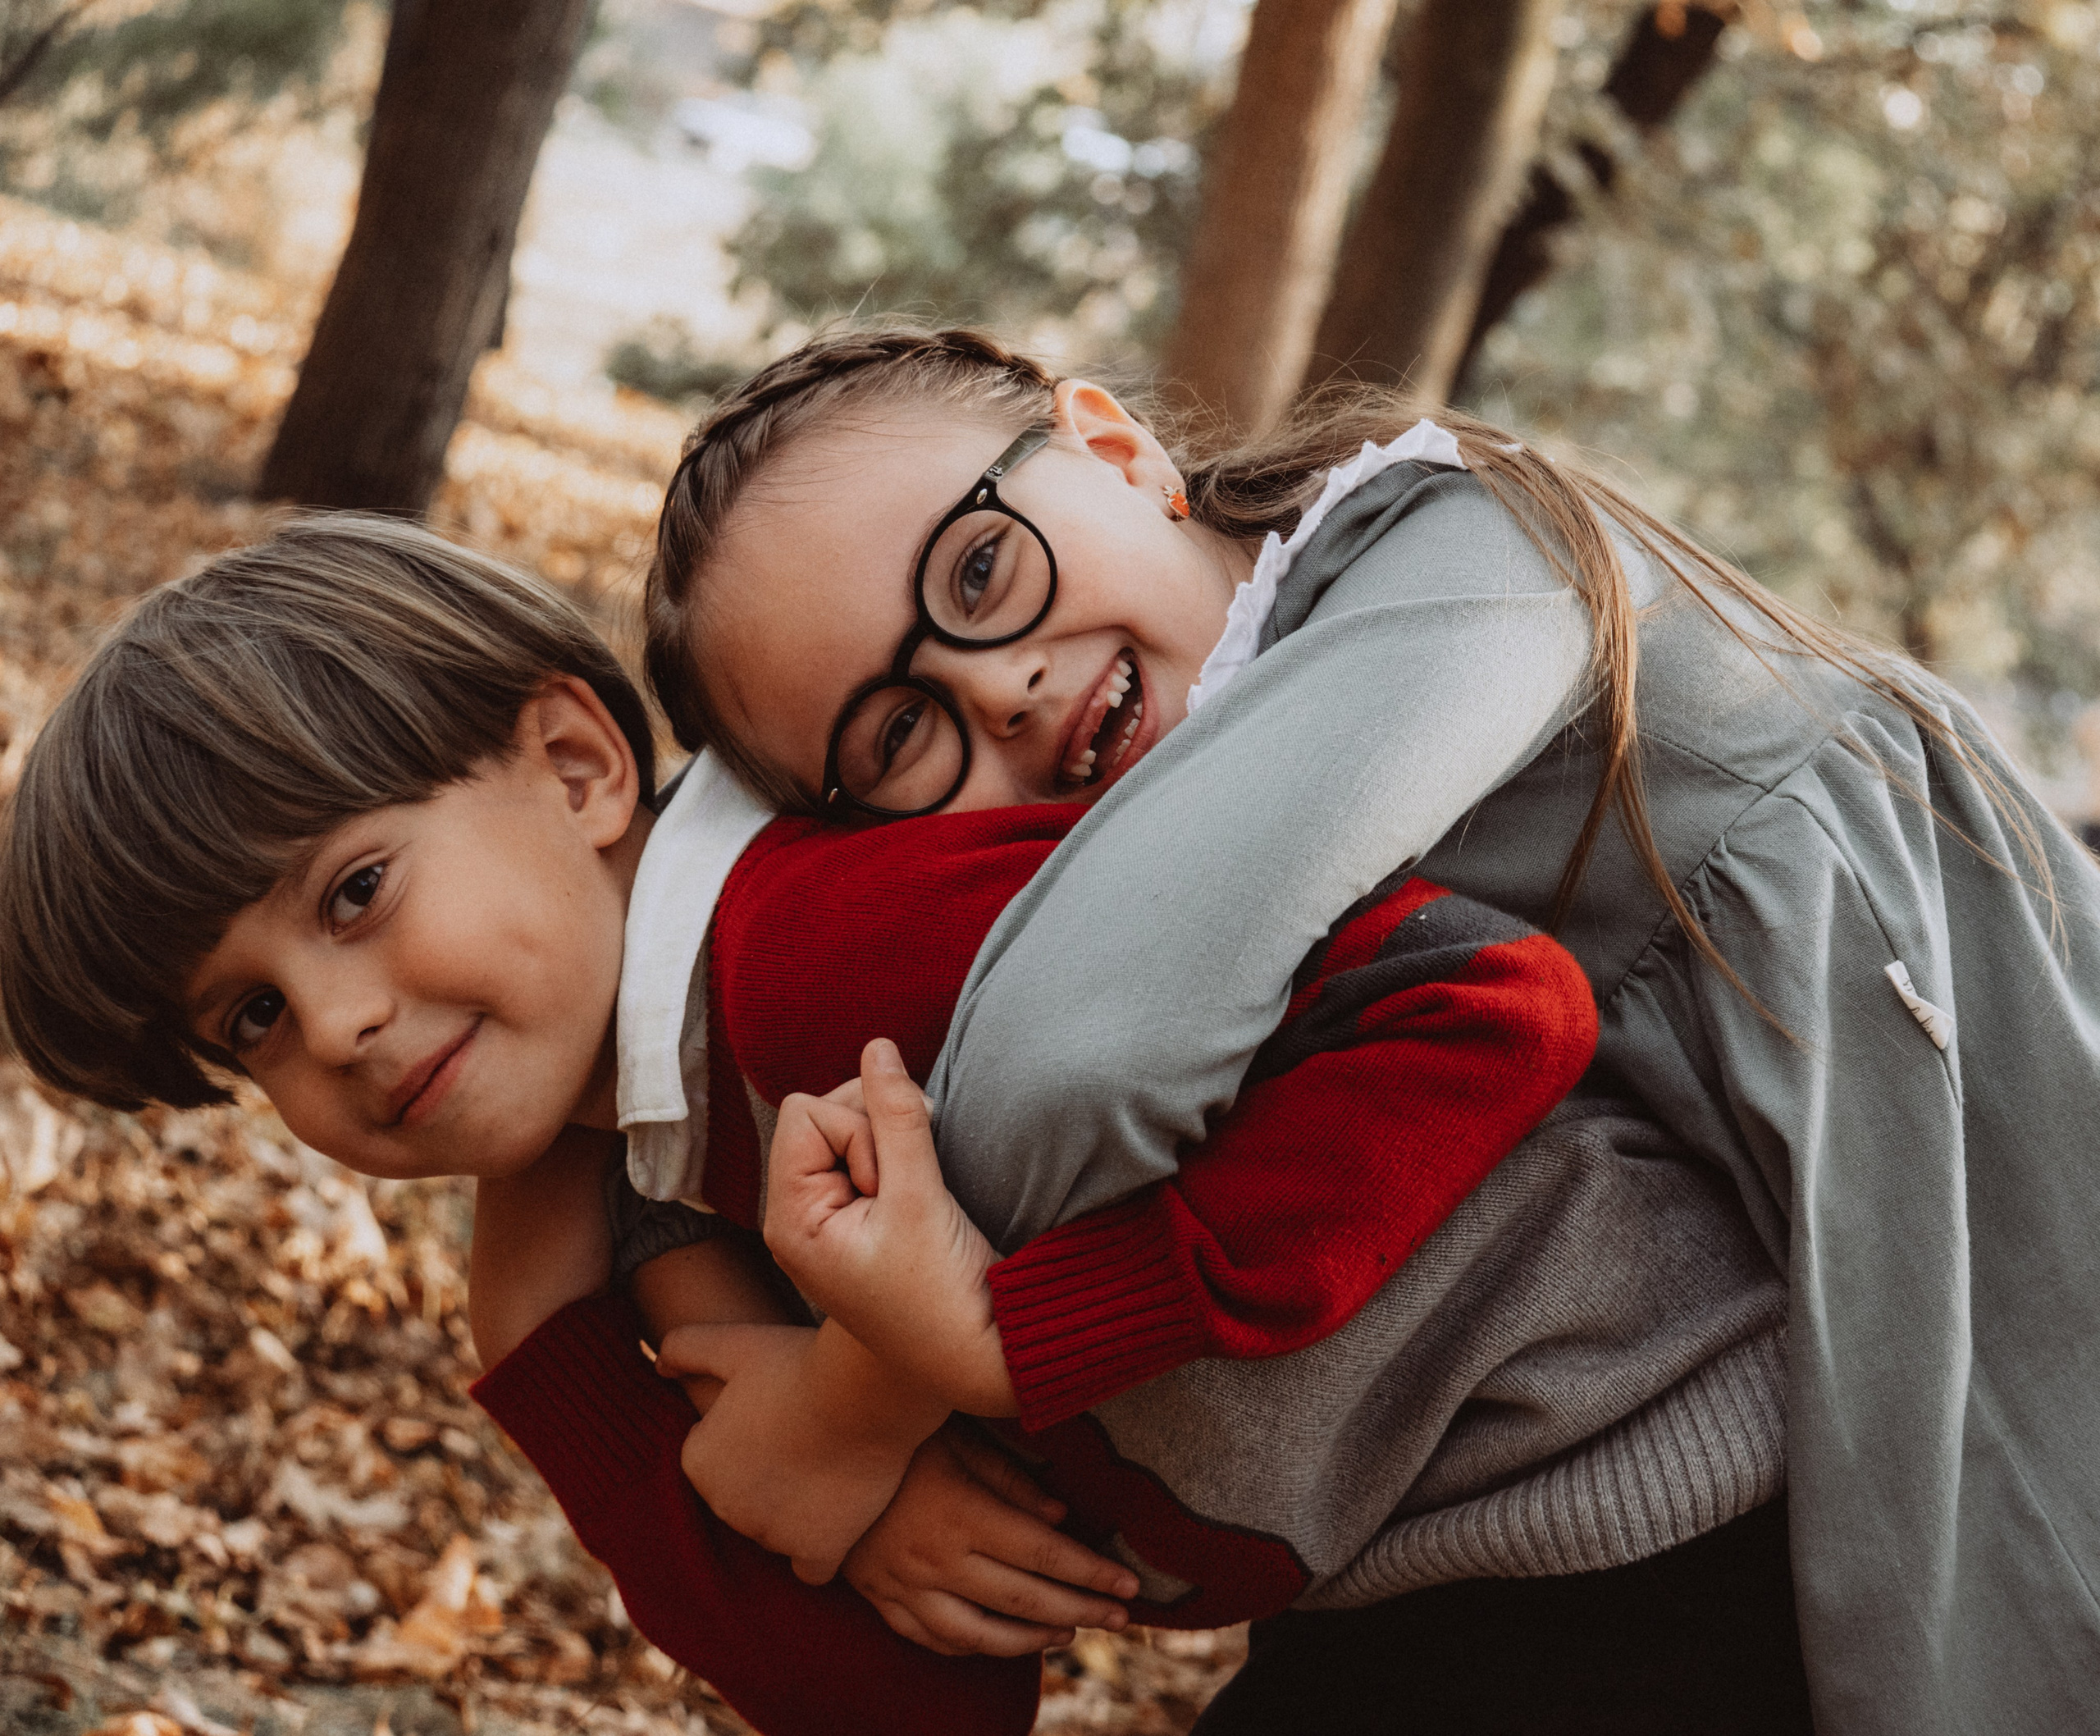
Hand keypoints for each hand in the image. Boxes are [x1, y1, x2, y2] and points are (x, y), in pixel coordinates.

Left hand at [655, 1318, 947, 1583]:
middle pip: (747, 1499)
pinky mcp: (817, 1551)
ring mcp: (771, 1535)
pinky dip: (820, 1552)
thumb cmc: (800, 1362)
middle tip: (807, 1436)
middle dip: (768, 1477)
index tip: (777, 1412)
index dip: (749, 1435)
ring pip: (776, 1532)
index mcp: (699, 1462)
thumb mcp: (734, 1342)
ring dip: (795, 1512)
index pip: (719, 1460)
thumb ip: (685, 1346)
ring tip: (829, 1465)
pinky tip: (837, 1520)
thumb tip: (658, 1366)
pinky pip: (810, 1570)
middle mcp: (724, 1508)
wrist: (865, 1390)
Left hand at [765, 1039, 1013, 1414]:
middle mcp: (798, 1215)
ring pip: (853, 1124)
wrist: (979, 1355)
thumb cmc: (942, 1293)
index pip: (807, 1112)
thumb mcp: (920, 1197)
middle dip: (875, 1131)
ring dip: (894, 1144)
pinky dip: (901, 1158)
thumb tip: (878, 1045)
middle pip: (825, 1110)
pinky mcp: (859, 1214)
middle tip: (910, 1192)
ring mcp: (828, 1215)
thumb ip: (897, 1114)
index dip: (857, 1131)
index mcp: (789, 1219)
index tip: (889, 1190)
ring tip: (920, 1199)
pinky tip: (921, 1197)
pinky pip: (871, 1149)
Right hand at [845, 1426, 1140, 1655]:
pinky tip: (998, 1641)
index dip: (1091, 1573)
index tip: (1129, 1584)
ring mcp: (904, 1585)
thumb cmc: (895, 1428)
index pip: (1043, 1555)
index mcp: (961, 1513)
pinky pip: (931, 1638)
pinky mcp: (880, 1597)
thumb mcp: (956, 1434)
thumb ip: (1008, 1477)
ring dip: (1031, 1640)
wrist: (810, 1445)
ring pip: (980, 1633)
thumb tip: (1058, 1518)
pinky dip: (971, 1647)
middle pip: (1023, 1599)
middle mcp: (935, 1559)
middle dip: (1080, 1610)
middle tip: (1121, 1618)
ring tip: (1068, 1633)